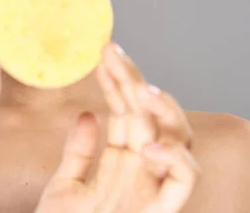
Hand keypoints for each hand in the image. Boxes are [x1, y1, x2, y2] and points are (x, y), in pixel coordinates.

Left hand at [35, 44, 199, 212]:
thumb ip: (80, 151)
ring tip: (138, 88)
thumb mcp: (65, 187)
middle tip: (111, 52)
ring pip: (177, 138)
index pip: (126, 112)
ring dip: (161, 109)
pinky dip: (175, 158)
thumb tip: (89, 113)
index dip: (117, 81)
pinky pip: (185, 180)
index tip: (103, 52)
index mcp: (122, 162)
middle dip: (132, 80)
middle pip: (149, 116)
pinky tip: (149, 143)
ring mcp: (153, 190)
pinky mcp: (160, 211)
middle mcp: (142, 171)